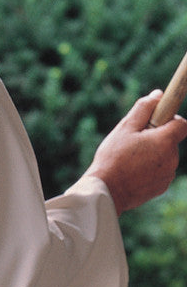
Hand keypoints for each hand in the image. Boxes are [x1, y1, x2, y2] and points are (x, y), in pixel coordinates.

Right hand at [84, 90, 186, 214]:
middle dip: (156, 137)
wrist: (108, 190)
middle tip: (134, 140)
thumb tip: (158, 95)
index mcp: (165, 141)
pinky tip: (132, 170)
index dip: (169, 119)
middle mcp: (172, 159)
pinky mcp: (162, 187)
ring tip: (129, 158)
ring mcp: (168, 175)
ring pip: (165, 156)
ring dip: (153, 153)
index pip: (181, 124)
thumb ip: (144, 108)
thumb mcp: (125, 127)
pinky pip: (160, 171)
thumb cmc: (113, 157)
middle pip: (170, 140)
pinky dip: (150, 168)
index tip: (155, 120)